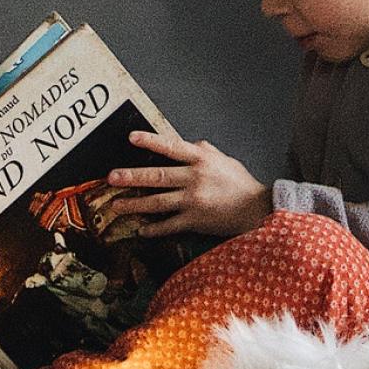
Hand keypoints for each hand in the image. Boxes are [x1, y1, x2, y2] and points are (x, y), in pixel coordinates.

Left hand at [106, 129, 272, 238]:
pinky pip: (169, 225)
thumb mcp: (223, 159)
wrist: (257, 209)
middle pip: (157, 176)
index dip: (150, 142)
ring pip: (157, 202)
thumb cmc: (241, 183)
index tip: (130, 138)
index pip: (171, 147)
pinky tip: (141, 230)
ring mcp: (193, 200)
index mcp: (201, 159)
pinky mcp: (195, 220)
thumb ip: (203, 151)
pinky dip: (154, 228)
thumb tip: (185, 143)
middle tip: (111, 177)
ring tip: (116, 205)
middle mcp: (195, 178)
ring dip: (135, 204)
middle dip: (131, 177)